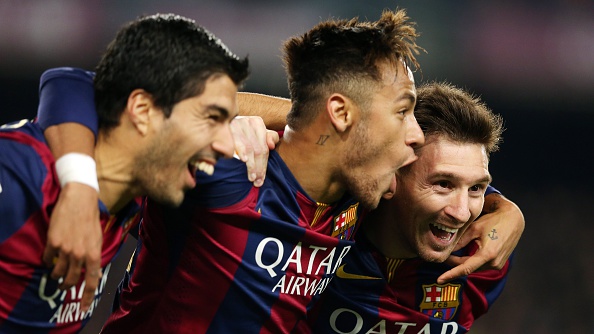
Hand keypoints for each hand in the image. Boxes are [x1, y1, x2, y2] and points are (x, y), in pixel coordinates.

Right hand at [42, 182, 101, 311]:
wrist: (79, 200)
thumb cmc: (90, 219)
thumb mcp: (98, 239)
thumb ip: (94, 257)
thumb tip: (95, 274)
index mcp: (94, 254)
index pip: (91, 281)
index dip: (88, 297)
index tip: (85, 309)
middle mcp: (79, 254)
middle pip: (70, 280)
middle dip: (66, 285)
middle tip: (64, 285)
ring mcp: (65, 249)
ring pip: (56, 272)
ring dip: (56, 273)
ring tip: (56, 269)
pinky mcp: (53, 242)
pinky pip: (47, 259)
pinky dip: (48, 260)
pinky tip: (50, 255)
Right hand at [230, 116, 278, 186]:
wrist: (217, 123)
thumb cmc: (240, 133)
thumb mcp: (256, 134)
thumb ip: (268, 138)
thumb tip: (271, 146)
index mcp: (257, 123)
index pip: (264, 148)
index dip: (263, 165)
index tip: (261, 179)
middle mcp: (248, 121)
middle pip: (257, 149)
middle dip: (258, 167)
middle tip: (256, 181)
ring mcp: (237, 123)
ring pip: (249, 148)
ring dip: (251, 164)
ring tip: (251, 177)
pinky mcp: (227, 126)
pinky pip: (236, 141)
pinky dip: (241, 151)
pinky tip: (244, 160)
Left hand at [438, 193, 524, 282]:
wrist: (513, 220)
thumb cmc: (494, 221)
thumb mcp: (474, 228)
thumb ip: (460, 241)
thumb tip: (447, 250)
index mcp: (487, 254)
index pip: (465, 269)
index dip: (451, 274)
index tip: (440, 280)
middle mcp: (494, 263)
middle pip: (468, 268)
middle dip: (453, 264)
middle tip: (442, 257)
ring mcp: (497, 265)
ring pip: (473, 267)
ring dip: (462, 262)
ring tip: (451, 254)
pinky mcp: (498, 263)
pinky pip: (480, 265)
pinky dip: (471, 261)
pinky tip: (464, 254)